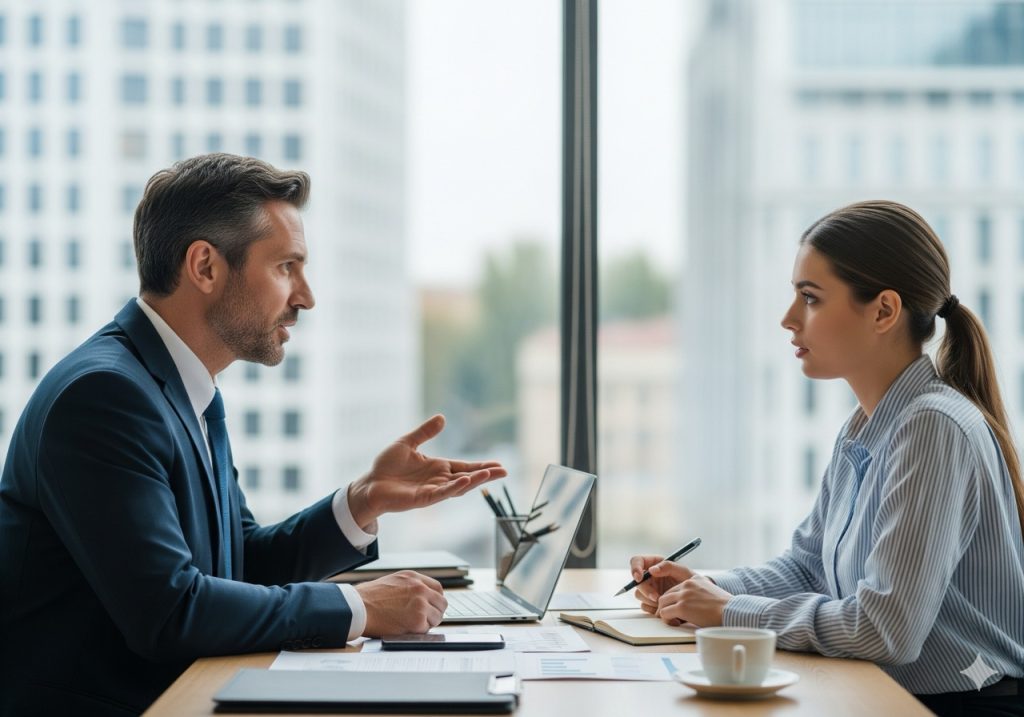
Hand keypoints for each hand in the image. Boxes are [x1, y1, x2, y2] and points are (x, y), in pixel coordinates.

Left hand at [347, 414, 506, 528]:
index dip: (481, 466)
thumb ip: (425, 432)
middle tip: (504, 471)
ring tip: (490, 474)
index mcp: (438, 468)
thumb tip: (442, 417)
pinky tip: (466, 481)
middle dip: (486, 475)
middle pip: (468, 477)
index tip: (499, 464)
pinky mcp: (423, 498)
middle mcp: (439, 480)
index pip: (465, 466)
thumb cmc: (386, 467)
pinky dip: (455, 488)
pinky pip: (442, 493)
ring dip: (475, 480)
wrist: (369, 484)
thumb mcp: (407, 443)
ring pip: (459, 486)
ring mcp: (433, 490)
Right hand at [355, 570, 447, 635]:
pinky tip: (405, 628)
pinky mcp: (417, 621)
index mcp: (414, 578)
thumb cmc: (368, 597)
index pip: (437, 588)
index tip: (432, 606)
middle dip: (435, 612)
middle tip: (425, 619)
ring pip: (437, 617)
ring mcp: (420, 604)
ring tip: (410, 623)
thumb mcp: (393, 581)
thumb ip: (410, 587)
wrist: (358, 607)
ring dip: (427, 623)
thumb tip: (421, 597)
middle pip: (441, 603)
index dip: (435, 599)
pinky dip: (418, 632)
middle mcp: (420, 588)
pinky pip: (426, 629)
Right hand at [629, 555, 695, 614]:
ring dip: (650, 600)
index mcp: (654, 564)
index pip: (637, 561)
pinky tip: (664, 608)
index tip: (639, 577)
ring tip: (666, 602)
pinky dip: (653, 609)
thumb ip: (668, 566)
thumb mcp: (683, 571)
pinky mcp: (650, 602)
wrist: (697, 600)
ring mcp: (649, 589)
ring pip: (639, 594)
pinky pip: (644, 606)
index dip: (635, 568)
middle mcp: (649, 577)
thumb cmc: (691, 582)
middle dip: (646, 590)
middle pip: (637, 581)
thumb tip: (652, 570)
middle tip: (656, 597)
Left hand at [655, 573, 732, 627]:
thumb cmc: (725, 607)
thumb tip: (692, 606)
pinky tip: (675, 624)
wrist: (732, 611)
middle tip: (671, 617)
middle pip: (667, 595)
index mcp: (694, 579)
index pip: (675, 589)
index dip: (673, 601)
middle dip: (667, 607)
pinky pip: (665, 613)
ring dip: (665, 613)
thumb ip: (698, 594)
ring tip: (673, 621)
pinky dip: (667, 620)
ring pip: (663, 603)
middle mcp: (687, 584)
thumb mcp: (710, 593)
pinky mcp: (682, 607)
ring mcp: (684, 595)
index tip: (675, 609)